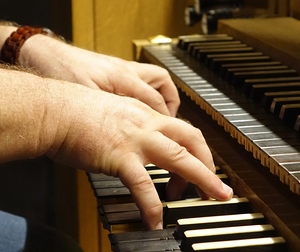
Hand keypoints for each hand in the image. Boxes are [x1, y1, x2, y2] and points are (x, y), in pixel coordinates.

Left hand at [19, 36, 179, 116]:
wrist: (42, 54)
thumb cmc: (60, 71)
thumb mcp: (84, 98)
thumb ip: (109, 112)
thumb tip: (125, 128)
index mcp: (122, 77)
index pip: (155, 98)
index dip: (165, 116)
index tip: (168, 130)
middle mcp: (125, 70)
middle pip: (162, 81)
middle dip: (170, 100)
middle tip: (167, 118)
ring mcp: (120, 68)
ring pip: (153, 78)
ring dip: (159, 94)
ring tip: (155, 112)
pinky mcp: (112, 68)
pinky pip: (138, 79)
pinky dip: (142, 92)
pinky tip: (132, 104)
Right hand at [45, 82, 232, 229]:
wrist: (56, 110)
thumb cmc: (78, 110)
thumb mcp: (115, 110)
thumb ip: (131, 125)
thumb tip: (137, 141)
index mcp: (145, 114)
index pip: (181, 129)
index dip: (194, 148)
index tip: (196, 164)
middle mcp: (146, 124)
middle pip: (191, 140)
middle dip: (209, 162)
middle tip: (216, 183)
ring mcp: (135, 140)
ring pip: (179, 159)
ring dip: (200, 179)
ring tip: (210, 197)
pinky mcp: (119, 156)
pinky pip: (143, 185)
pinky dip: (153, 205)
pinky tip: (155, 220)